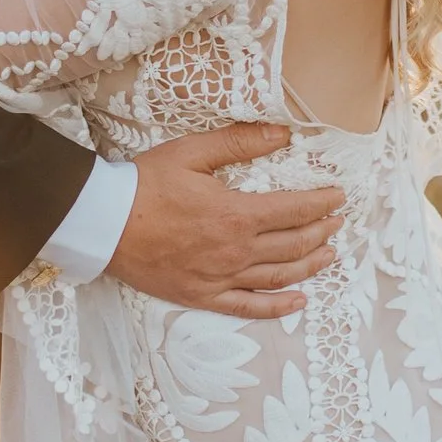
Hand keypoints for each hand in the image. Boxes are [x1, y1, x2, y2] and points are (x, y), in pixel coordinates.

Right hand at [110, 126, 346, 319]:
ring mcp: (220, 278)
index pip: (295, 210)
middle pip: (294, 245)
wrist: (103, 224)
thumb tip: (283, 133)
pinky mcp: (202, 297)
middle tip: (337, 222)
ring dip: (310, 266)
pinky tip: (297, 301)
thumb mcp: (192, 153)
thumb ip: (240, 143)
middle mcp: (236, 251)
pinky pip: (248, 307)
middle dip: (322, 232)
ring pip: (279, 277)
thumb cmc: (144, 185)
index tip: (338, 197)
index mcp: (236, 215)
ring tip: (328, 255)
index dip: (322, 203)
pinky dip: (278, 307)